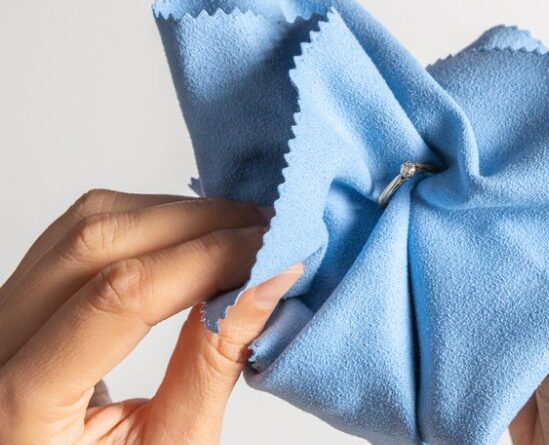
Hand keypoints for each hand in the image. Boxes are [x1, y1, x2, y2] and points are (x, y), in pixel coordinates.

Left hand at [0, 190, 301, 444]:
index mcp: (21, 403)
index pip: (119, 295)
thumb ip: (212, 364)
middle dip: (195, 223)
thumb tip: (267, 284)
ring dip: (173, 213)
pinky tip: (194, 238)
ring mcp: (0, 318)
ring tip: (239, 233)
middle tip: (267, 230)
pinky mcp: (19, 303)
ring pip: (83, 223)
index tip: (270, 251)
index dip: (205, 259)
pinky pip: (75, 236)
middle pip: (94, 242)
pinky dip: (144, 222)